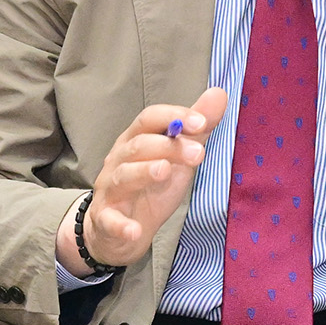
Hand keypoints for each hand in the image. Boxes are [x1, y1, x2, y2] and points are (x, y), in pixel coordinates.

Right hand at [66, 88, 228, 272]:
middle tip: (198, 154)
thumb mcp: (178, 156)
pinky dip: (121, 225)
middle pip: (139, 145)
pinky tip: (135, 230)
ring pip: (123, 176)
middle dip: (169, 146)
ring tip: (165, 171)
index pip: (150, 118)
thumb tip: (220, 93)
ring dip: (144, 172)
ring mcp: (110, 189)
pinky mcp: (105, 219)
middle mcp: (119, 160)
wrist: (121, 231)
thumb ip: (196, 128)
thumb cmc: (151, 187)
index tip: (201, 122)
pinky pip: (110, 221)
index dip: (174, 116)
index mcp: (136, 140)